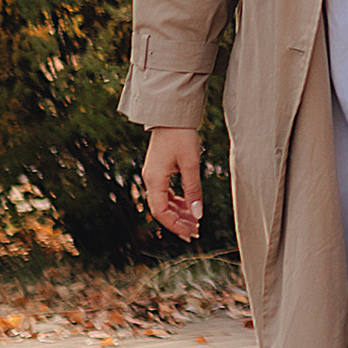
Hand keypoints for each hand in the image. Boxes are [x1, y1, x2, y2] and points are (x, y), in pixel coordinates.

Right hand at [140, 128, 203, 243]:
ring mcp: (154, 175)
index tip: (191, 232)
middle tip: (195, 232)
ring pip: (164, 202)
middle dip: (178, 222)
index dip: (175, 225)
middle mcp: (150, 179)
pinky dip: (177, 201)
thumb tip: (197, 215)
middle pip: (161, 209)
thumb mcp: (191, 164)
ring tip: (195, 221)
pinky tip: (189, 206)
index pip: (161, 212)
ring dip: (178, 213)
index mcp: (154, 179)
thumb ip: (193, 191)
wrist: (171, 114)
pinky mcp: (159, 170)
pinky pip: (166, 193)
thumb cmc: (181, 136)